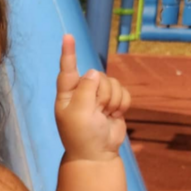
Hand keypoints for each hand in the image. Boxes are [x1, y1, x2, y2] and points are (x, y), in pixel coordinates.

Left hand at [55, 35, 130, 160]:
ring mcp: (98, 97)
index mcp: (67, 94)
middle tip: (97, 112)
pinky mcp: (113, 102)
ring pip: (113, 83)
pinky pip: (123, 92)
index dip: (69, 53)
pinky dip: (122, 105)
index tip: (67, 36)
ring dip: (112, 101)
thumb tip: (93, 73)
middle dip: (102, 94)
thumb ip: (85, 89)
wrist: (98, 154)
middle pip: (98, 76)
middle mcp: (82, 92)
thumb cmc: (82, 135)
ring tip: (104, 116)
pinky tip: (114, 116)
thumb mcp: (78, 112)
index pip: (68, 70)